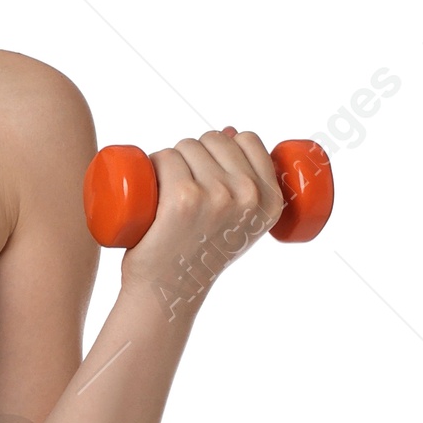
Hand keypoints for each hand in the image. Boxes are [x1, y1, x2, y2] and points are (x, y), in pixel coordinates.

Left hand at [121, 126, 285, 322]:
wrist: (169, 292)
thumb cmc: (199, 253)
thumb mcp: (239, 222)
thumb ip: (246, 181)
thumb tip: (231, 131)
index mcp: (271, 201)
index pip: (247, 139)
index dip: (223, 147)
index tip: (208, 172)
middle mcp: (248, 197)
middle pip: (214, 139)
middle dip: (194, 153)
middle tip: (183, 188)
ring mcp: (217, 197)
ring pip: (186, 145)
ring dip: (171, 159)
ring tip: (167, 193)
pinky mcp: (183, 199)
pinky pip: (166, 157)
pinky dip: (153, 164)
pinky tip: (152, 186)